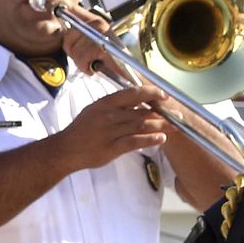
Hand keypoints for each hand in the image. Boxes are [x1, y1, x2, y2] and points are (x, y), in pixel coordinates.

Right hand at [53, 85, 170, 169]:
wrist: (66, 149)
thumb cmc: (83, 129)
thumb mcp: (96, 110)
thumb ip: (117, 106)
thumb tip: (141, 101)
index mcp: (106, 103)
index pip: (133, 93)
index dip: (151, 93)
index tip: (165, 95)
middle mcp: (109, 115)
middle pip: (142, 112)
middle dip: (162, 114)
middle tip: (177, 115)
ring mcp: (110, 132)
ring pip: (141, 126)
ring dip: (160, 126)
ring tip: (174, 127)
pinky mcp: (111, 148)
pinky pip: (134, 142)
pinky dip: (149, 140)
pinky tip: (161, 139)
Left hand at [59, 4, 127, 77]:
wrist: (130, 75)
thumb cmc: (110, 61)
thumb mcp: (91, 44)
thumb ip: (76, 35)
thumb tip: (61, 26)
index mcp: (95, 20)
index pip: (70, 7)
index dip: (57, 2)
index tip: (47, 0)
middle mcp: (99, 23)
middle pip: (68, 34)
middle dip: (72, 50)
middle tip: (86, 57)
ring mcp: (103, 34)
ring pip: (74, 48)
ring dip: (80, 61)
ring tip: (93, 62)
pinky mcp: (105, 47)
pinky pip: (83, 56)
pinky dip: (87, 66)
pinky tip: (96, 66)